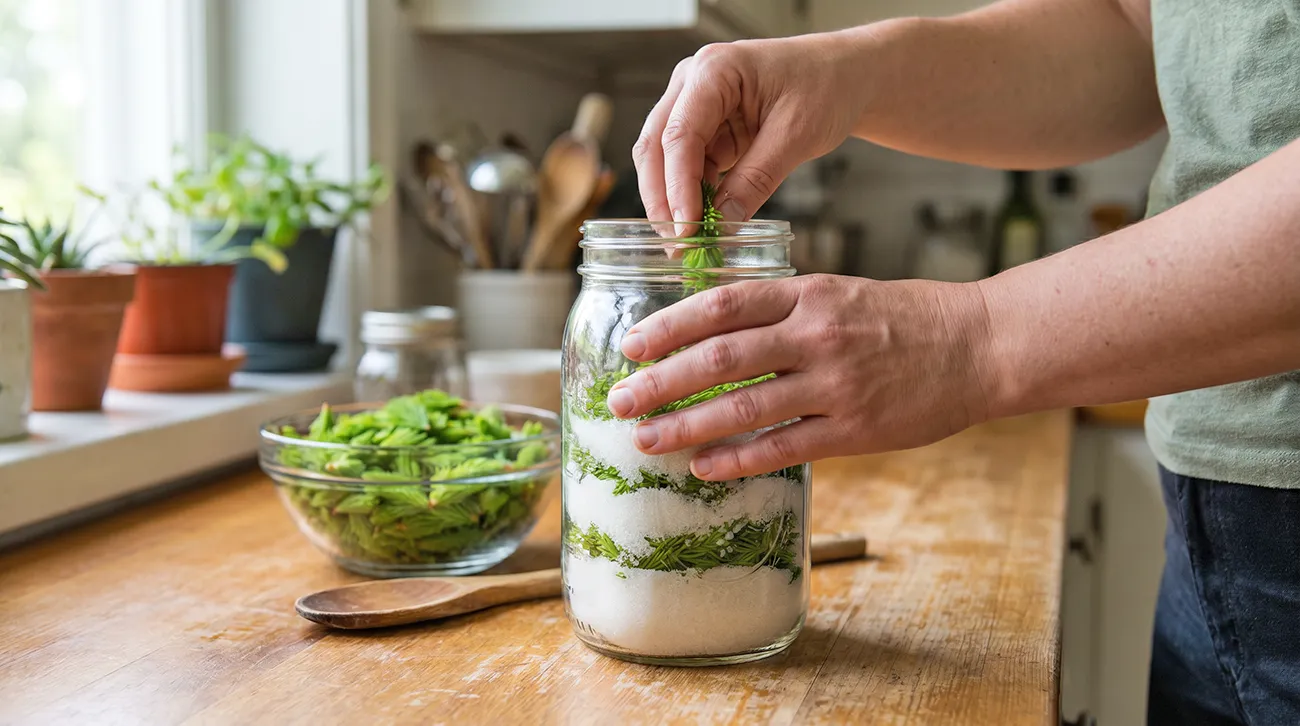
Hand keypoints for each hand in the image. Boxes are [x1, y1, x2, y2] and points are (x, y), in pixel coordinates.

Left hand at [604, 275, 994, 479]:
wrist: (981, 346)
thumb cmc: (905, 318)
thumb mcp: (839, 292)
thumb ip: (781, 309)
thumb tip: (712, 330)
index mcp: (808, 293)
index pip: (722, 304)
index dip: (670, 325)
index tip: (632, 344)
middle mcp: (816, 334)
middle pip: (720, 357)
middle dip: (661, 381)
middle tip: (620, 399)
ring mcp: (835, 383)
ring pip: (744, 406)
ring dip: (687, 425)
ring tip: (646, 439)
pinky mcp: (856, 429)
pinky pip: (784, 447)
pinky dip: (738, 458)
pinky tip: (704, 468)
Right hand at [634, 35, 862, 224]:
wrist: (845, 74)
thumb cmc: (826, 86)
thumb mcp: (796, 135)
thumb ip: (756, 179)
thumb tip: (723, 225)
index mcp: (714, 70)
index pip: (679, 134)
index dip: (677, 186)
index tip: (686, 229)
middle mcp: (693, 82)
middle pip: (656, 145)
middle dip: (661, 197)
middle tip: (676, 242)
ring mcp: (695, 104)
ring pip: (664, 159)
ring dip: (673, 199)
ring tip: (688, 239)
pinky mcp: (706, 127)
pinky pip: (687, 165)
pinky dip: (691, 195)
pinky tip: (702, 221)